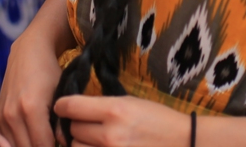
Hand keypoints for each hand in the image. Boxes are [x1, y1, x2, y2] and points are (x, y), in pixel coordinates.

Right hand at [0, 32, 63, 146]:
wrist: (28, 52)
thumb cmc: (49, 72)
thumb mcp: (61, 94)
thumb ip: (61, 123)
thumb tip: (63, 144)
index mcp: (31, 108)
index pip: (43, 146)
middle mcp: (12, 114)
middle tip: (52, 144)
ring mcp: (2, 115)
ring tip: (42, 141)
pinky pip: (5, 141)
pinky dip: (17, 144)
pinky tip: (29, 139)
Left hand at [53, 95, 187, 146]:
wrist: (184, 142)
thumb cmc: (158, 120)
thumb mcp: (130, 103)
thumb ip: (101, 106)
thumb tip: (73, 110)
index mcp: (114, 111)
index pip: (71, 107)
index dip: (62, 106)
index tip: (61, 107)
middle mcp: (110, 135)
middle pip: (73, 130)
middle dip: (77, 127)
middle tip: (87, 126)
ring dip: (82, 145)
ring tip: (95, 141)